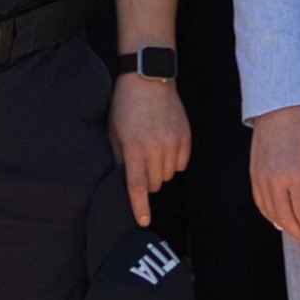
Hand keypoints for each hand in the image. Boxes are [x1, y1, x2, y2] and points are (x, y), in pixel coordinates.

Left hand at [112, 73, 190, 225]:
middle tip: (140, 162)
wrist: (149, 78)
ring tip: (152, 149)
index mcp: (134, 147)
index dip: (140, 206)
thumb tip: (124, 181)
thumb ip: (119, 158)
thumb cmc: (126, 105)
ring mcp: (174, 142)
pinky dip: (173, 161)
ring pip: (169, 175)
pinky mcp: (186, 138)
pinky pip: (181, 164)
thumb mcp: (114, 131)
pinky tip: (165, 145)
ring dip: (160, 170)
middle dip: (147, 179)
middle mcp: (156, 148)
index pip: (138, 186)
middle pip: (155, 183)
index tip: (142, 221)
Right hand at [248, 107, 299, 248]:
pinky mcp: (254, 174)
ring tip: (297, 235)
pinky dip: (269, 215)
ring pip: (271, 213)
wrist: (278, 111)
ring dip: (285, 227)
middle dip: (299, 233)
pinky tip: (278, 221)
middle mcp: (275, 180)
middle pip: (286, 217)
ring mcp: (262, 178)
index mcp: (295, 176)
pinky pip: (260, 202)